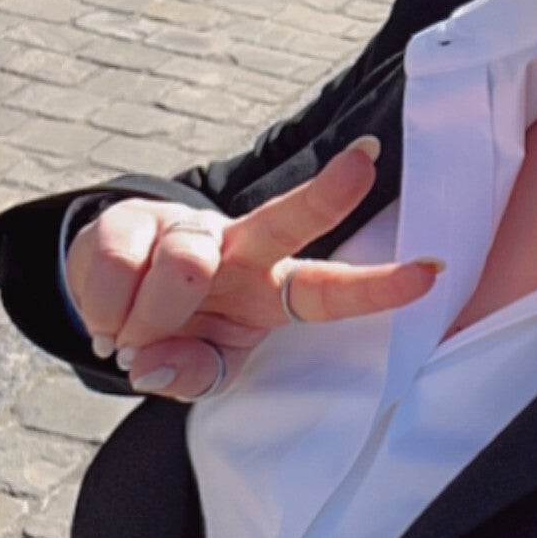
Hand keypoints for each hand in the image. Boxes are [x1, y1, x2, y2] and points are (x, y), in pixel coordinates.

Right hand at [65, 138, 442, 401]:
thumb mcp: (195, 369)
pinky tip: (106, 316)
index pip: (329, 291)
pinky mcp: (134, 217)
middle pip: (289, 219)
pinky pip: (119, 265)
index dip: (377, 287)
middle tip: (366, 163)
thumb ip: (188, 374)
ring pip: (185, 266)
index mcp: (271, 292)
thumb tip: (155, 364)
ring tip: (129, 337)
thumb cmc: (179, 335)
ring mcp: (189, 229)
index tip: (431, 273)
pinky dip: (105, 305)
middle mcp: (242, 250)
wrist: (112, 300)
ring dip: (149, 317)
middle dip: (330, 194)